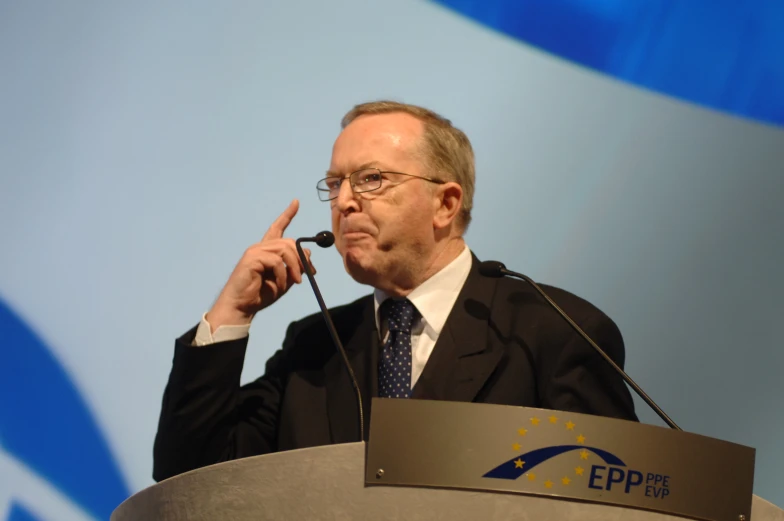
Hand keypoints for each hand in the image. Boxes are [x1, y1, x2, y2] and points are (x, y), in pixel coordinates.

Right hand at [206, 200, 313, 330]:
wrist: (242, 306)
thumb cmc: (261, 294)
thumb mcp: (285, 279)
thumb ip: (295, 266)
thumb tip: (307, 252)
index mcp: (267, 250)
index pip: (278, 227)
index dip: (287, 214)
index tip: (296, 202)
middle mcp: (261, 247)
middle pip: (289, 242)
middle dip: (302, 258)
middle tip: (309, 274)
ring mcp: (255, 251)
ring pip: (285, 250)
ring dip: (295, 267)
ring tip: (296, 282)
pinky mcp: (251, 258)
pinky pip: (276, 261)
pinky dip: (282, 274)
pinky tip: (280, 285)